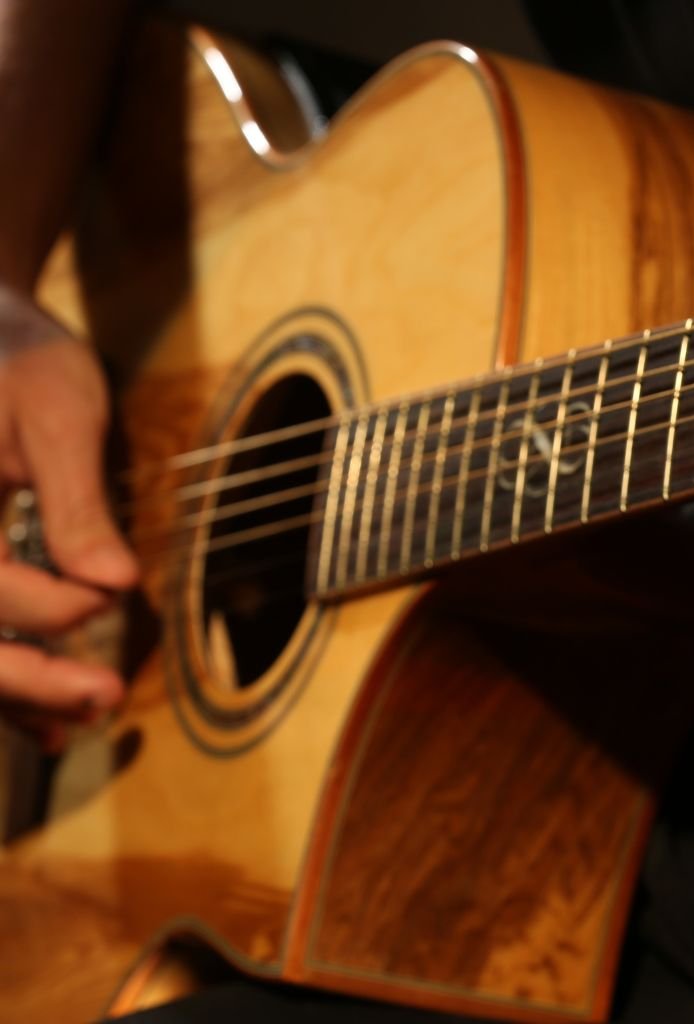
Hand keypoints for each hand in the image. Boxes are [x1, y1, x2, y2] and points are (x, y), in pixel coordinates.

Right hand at [0, 285, 137, 749]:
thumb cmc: (18, 354)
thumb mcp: (57, 410)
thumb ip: (76, 500)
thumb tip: (112, 582)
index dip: (43, 602)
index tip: (108, 595)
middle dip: (21, 676)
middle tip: (101, 699)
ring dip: (10, 690)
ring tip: (75, 722)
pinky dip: (2, 675)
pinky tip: (42, 712)